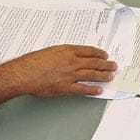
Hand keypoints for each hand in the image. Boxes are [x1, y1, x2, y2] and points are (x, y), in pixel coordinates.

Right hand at [0, 45, 116, 97]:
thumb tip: (70, 56)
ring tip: (110, 76)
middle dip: (105, 64)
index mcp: (68, 50)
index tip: (105, 55)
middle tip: (113, 65)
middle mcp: (72, 61)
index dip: (99, 53)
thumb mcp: (50, 50)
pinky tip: (99, 90)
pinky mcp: (66, 87)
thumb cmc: (33, 61)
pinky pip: (83, 89)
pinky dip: (92, 89)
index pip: (89, 51)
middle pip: (93, 62)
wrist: (25, 73)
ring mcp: (70, 74)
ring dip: (103, 75)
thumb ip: (62, 53)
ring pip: (91, 75)